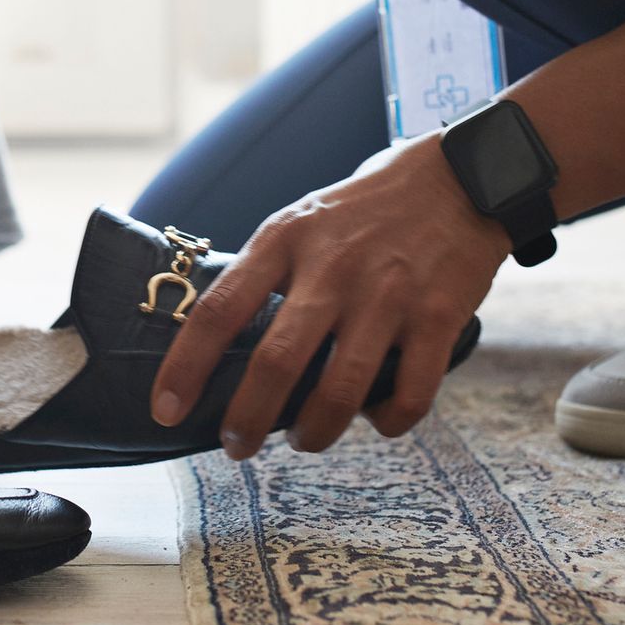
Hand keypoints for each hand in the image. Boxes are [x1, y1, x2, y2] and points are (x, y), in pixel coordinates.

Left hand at [149, 136, 508, 457]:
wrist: (460, 178)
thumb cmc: (365, 212)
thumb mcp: (301, 222)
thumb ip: (266, 275)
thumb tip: (219, 347)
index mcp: (285, 240)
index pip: (219, 310)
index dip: (185, 368)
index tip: (165, 410)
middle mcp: (333, 267)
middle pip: (276, 362)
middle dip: (247, 420)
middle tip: (236, 446)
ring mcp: (387, 294)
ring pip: (340, 390)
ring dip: (314, 433)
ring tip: (303, 439)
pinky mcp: (438, 316)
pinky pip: (409, 394)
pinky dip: (388, 422)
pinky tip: (376, 419)